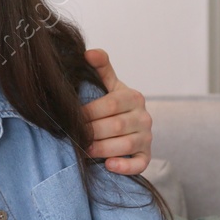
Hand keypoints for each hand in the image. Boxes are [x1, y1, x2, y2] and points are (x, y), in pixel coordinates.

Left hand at [83, 48, 151, 174]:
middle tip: (73, 136)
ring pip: (125, 145)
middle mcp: (144, 117)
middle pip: (116, 126)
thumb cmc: (113, 104)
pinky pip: (139, 164)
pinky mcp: (146, 156)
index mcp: (134, 97)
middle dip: (92, 132)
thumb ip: (100, 68)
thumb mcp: (108, 85)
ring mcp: (147, 138)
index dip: (89, 112)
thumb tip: (87, 53)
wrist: (128, 124)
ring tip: (83, 149)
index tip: (72, 117)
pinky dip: (124, 166)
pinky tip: (108, 165)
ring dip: (101, 149)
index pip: (110, 104)